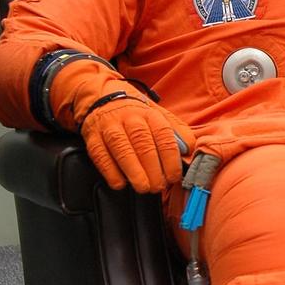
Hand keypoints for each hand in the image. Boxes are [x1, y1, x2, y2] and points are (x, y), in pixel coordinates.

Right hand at [80, 94, 195, 192]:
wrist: (102, 97)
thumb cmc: (136, 114)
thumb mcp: (160, 116)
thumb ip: (178, 133)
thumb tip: (191, 152)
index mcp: (150, 114)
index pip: (164, 136)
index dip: (170, 159)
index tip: (173, 176)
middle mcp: (130, 118)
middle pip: (143, 144)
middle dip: (153, 169)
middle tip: (158, 186)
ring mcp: (109, 127)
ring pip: (122, 150)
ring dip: (134, 172)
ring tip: (143, 187)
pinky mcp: (93, 137)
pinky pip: (101, 156)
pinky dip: (111, 172)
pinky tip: (120, 183)